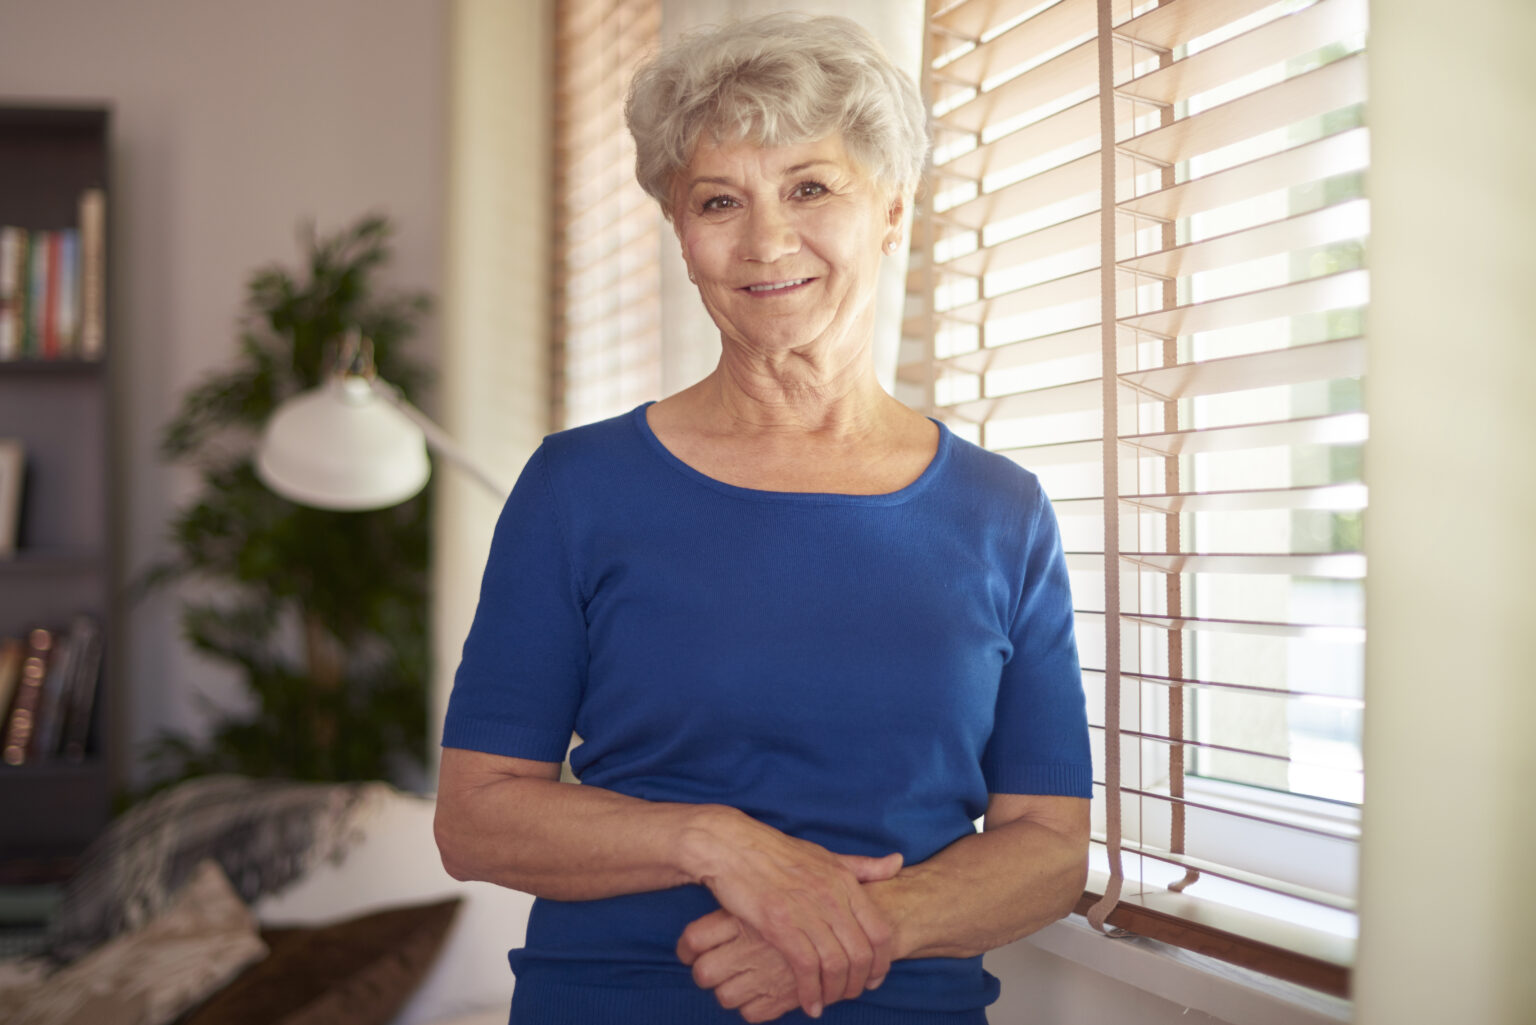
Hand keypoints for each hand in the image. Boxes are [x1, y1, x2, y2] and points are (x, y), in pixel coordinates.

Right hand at [682, 811, 900, 1016]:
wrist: (731, 847)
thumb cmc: (778, 853)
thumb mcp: (826, 855)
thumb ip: (862, 866)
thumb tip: (897, 863)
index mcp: (845, 881)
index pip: (880, 932)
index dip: (882, 962)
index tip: (873, 977)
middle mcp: (831, 896)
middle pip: (862, 954)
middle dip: (859, 983)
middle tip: (849, 994)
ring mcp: (806, 910)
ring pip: (836, 965)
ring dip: (835, 992)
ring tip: (827, 1000)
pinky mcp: (779, 924)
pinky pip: (806, 968)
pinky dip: (810, 992)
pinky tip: (808, 1003)